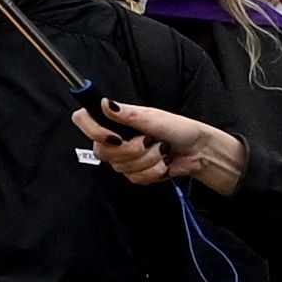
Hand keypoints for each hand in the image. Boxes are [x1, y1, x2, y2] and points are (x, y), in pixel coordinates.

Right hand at [75, 97, 242, 192]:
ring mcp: (124, 157)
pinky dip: (153, 171)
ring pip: (121, 167)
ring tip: (160, 150)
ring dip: (148, 160)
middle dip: (132, 150)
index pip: (84, 121)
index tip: (114, 136)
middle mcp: (115, 138)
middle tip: (149, 140)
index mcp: (115, 120)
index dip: (93, 131)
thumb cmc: (178, 128)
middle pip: (103, 151)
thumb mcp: (152, 117)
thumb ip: (126, 113)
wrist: (197, 150)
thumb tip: (104, 103)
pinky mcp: (134, 173)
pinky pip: (134, 178)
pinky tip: (161, 162)